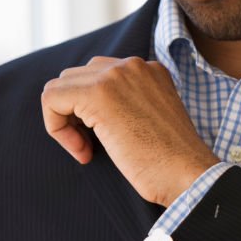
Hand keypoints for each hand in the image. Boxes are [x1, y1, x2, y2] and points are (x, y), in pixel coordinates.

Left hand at [41, 56, 219, 205]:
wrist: (188, 175)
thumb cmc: (170, 162)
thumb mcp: (149, 119)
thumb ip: (126, 103)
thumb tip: (86, 110)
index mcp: (149, 70)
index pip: (98, 77)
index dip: (89, 111)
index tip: (103, 140)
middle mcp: (133, 65)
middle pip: (76, 78)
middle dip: (74, 113)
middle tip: (90, 146)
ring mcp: (116, 75)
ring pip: (60, 87)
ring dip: (64, 120)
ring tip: (87, 149)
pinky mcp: (99, 93)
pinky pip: (51, 99)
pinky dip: (57, 128)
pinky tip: (83, 152)